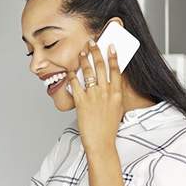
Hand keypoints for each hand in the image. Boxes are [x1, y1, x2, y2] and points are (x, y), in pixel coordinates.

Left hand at [67, 39, 123, 155]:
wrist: (101, 142)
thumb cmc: (108, 128)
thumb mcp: (116, 110)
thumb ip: (114, 96)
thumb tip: (110, 86)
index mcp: (116, 94)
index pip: (117, 71)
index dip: (114, 57)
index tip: (111, 46)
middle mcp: (106, 92)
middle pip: (101, 67)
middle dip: (96, 52)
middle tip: (92, 42)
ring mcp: (94, 96)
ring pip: (88, 72)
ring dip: (84, 59)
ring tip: (81, 51)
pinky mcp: (81, 102)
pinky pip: (75, 84)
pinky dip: (71, 75)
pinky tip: (69, 69)